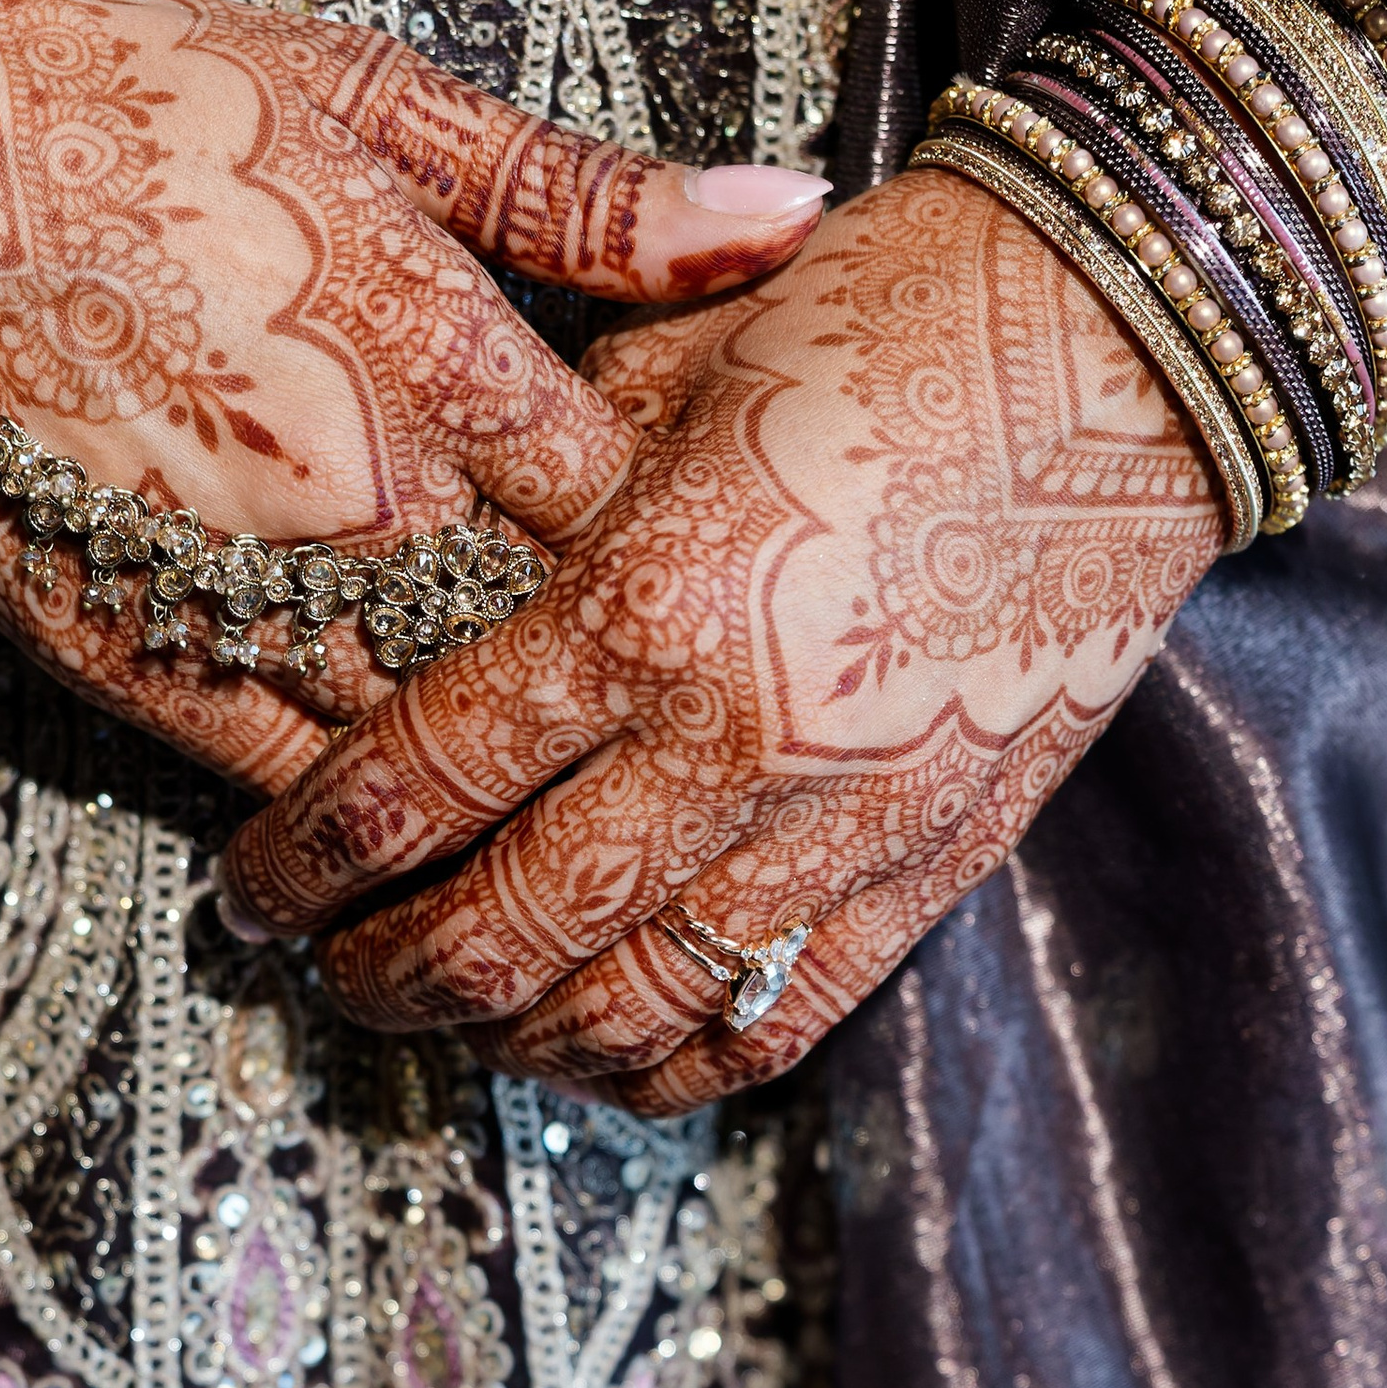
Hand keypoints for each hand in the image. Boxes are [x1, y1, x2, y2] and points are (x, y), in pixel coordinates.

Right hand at [0, 0, 828, 789]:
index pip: (649, 519)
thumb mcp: (382, 101)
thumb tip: (798, 214)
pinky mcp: (139, 666)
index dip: (701, 558)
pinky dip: (371, 821)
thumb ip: (594, 197)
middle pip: (563, 660)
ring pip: (439, 751)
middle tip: (680, 723)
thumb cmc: (125, 96)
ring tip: (571, 808)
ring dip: (506, 783)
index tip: (735, 571)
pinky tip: (419, 835)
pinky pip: (297, 792)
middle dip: (626, 696)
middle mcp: (369, 508)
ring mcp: (252, 601)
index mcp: (451, 360)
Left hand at [221, 171, 1226, 1103]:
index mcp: (645, 607)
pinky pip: (770, 1025)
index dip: (312, 860)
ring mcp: (835, 827)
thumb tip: (429, 589)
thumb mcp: (674, 372)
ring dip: (512, 1037)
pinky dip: (667, 1066)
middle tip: (330, 969)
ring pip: (625, 1011)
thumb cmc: (893, 321)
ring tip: (455, 1016)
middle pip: (502, 933)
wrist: (1131, 349)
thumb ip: (543, 499)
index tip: (255, 888)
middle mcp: (729, 747)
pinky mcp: (925, 869)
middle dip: (387, 971)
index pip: (421, 783)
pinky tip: (605, 1054)